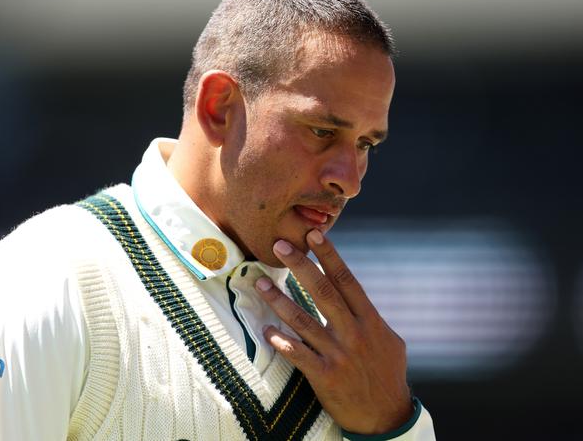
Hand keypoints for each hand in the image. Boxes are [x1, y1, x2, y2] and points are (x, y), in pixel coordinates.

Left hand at [255, 229, 411, 434]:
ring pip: (304, 320)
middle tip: (280, 246)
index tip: (313, 234)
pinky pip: (298, 354)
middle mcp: (354, 333)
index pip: (346, 280)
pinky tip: (266, 331)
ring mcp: (339, 354)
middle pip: (323, 291)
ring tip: (261, 283)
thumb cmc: (387, 375)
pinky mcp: (325, 376)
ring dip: (280, 300)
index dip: (329, 255)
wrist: (387, 416)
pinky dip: (281, 341)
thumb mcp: (389, 341)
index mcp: (370, 320)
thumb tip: (356, 298)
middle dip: (300, 266)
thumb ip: (370, 318)